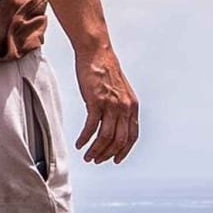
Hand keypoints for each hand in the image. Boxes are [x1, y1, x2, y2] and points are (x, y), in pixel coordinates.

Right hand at [74, 45, 138, 163]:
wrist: (96, 52)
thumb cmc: (105, 70)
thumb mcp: (120, 91)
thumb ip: (119, 108)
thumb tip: (113, 124)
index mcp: (132, 106)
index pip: (132, 136)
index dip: (124, 150)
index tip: (116, 159)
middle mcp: (125, 108)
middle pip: (119, 140)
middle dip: (108, 154)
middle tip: (97, 160)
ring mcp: (111, 105)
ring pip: (106, 137)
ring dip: (96, 150)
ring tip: (87, 157)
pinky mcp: (96, 102)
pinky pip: (91, 128)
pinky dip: (85, 139)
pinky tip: (79, 144)